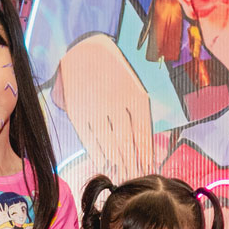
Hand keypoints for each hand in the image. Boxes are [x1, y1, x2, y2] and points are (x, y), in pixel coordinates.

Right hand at [54, 34, 157, 180]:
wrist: (84, 46)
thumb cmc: (111, 64)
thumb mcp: (132, 81)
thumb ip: (138, 107)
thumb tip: (146, 134)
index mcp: (134, 96)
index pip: (143, 132)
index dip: (146, 153)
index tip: (150, 169)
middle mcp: (117, 104)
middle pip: (128, 141)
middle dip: (133, 163)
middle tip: (137, 181)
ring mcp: (96, 108)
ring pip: (110, 142)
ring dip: (117, 162)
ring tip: (123, 179)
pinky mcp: (78, 111)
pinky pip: (90, 137)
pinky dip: (98, 152)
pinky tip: (104, 165)